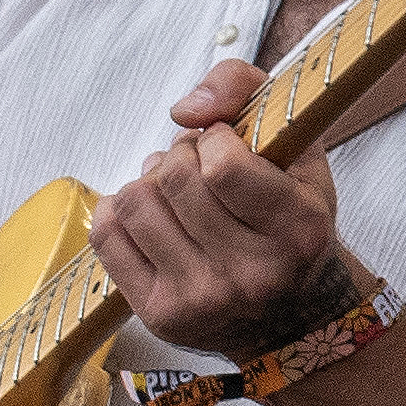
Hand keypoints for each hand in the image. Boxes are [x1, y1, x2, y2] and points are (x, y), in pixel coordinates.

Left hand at [90, 59, 365, 361]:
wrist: (289, 312)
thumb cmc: (286, 215)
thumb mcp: (293, 143)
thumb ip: (243, 89)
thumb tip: (184, 110)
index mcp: (299, 230)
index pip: (222, 166)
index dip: (214, 139)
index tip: (226, 145)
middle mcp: (253, 275)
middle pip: (174, 179)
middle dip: (180, 156)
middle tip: (198, 167)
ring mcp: (203, 302)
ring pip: (135, 201)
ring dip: (149, 182)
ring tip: (174, 192)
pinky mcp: (160, 316)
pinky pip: (106, 234)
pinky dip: (120, 211)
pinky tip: (151, 215)